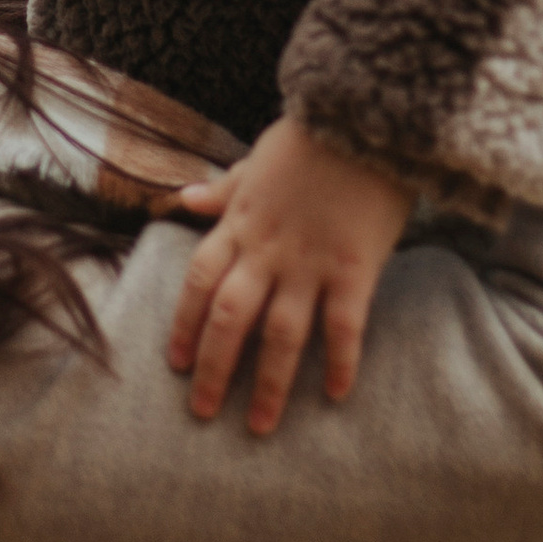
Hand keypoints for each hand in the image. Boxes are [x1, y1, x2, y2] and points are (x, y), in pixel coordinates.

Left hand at [160, 115, 411, 434]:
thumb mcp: (256, 160)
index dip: (185, 325)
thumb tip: (183, 199)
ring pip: (281, 334)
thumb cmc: (312, 136)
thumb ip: (223, 188)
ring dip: (269, 384)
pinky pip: (344, 326)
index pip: (200, 283)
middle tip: (204, 412)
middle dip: (215, 369)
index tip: (176, 364)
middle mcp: (267, 250)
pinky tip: (339, 395)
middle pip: (230, 319)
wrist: (365, 116)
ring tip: (260, 425)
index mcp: (240, 224)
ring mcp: (310, 262)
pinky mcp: (355, 268)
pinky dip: (340, 362)